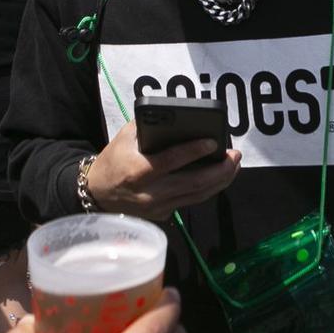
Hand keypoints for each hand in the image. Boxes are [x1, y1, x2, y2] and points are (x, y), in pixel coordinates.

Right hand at [87, 116, 240, 219]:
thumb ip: (148, 126)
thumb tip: (176, 118)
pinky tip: (219, 177)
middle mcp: (150, 194)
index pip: (171, 161)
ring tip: (234, 165)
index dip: (194, 151)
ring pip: (198, 196)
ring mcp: (158, 208)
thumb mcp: (124, 138)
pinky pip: (191, 201)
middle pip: (193, 184)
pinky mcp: (163, 215)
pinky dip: (208, 189)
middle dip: (220, 170)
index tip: (214, 142)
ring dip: (221, 181)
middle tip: (235, 155)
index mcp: (137, 172)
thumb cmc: (113, 160)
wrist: (98, 194)